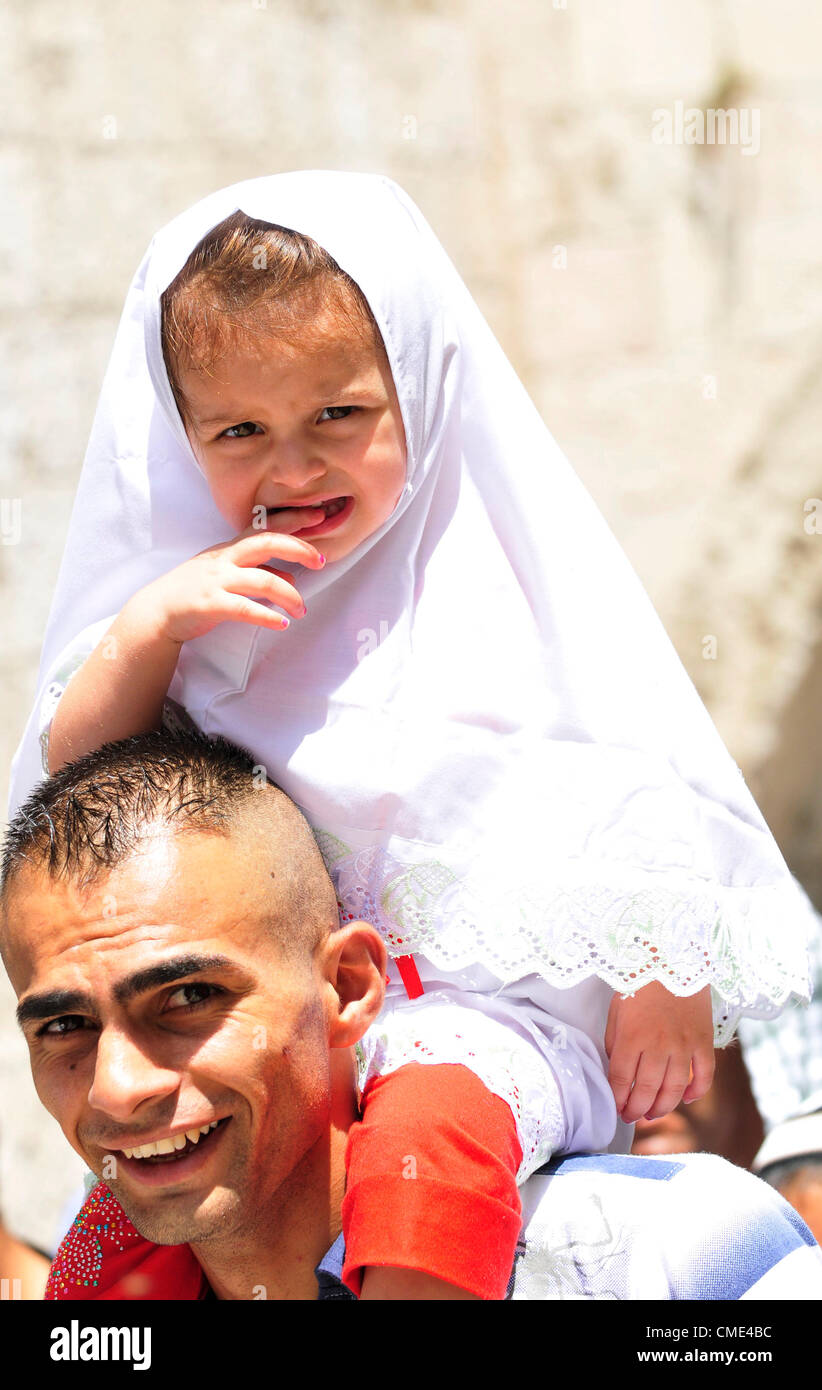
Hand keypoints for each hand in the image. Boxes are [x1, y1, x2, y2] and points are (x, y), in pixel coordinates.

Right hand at [125, 508, 326, 645]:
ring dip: (289, 595)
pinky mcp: (210, 604)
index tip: (318, 516)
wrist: (157, 611)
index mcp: (230, 549)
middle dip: (298, 548)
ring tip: (302, 610)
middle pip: (266, 542)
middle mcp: (225, 559)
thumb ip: (259, 573)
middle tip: (321, 561)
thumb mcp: (227, 576)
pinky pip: (245, 608)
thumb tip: (292, 579)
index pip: (264, 527)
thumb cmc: (196, 591)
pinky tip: (281, 624)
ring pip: (262, 580)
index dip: (293, 520)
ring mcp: (216, 580)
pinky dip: (266, 616)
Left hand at [604, 980, 714, 1123]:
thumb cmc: (639, 983)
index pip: (621, 1080)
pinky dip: (697, 1092)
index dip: (618, 1100)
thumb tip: (617, 1070)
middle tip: (632, 1116)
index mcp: (631, 1037)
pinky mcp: (703, 1040)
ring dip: (663, 1107)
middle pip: (647, 1090)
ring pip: (675, 1089)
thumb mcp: (616, 1011)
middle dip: (637, 1109)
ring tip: (653, 1113)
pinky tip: (686, 1099)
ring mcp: (683, 1044)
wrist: (672, 957)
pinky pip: (704, 1075)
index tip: (617, 1108)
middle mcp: (657, 1045)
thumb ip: (615, 1042)